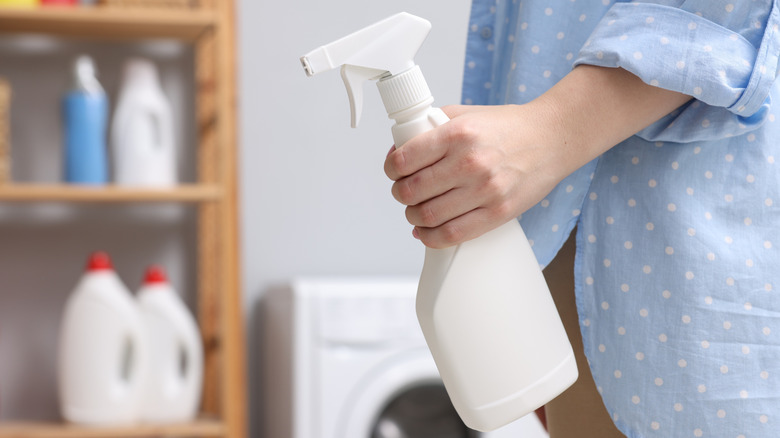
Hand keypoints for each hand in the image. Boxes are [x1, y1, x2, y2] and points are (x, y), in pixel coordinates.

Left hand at [383, 66, 690, 248]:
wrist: (552, 138)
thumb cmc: (508, 127)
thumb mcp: (466, 114)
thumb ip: (432, 127)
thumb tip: (399, 149)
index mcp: (458, 133)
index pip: (405, 159)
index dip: (391, 169)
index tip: (393, 171)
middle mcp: (470, 162)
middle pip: (412, 191)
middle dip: (400, 194)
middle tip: (403, 192)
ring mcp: (485, 190)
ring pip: (428, 216)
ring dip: (413, 217)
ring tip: (415, 211)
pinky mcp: (498, 212)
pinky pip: (453, 234)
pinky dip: (431, 238)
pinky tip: (425, 232)